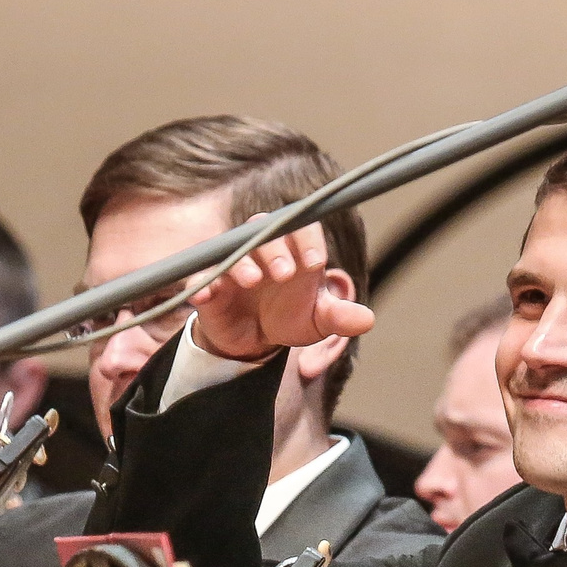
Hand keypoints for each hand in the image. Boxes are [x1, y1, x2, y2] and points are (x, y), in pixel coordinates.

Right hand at [188, 221, 374, 361]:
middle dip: (275, 248)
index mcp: (294, 249)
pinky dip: (201, 282)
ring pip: (233, 247)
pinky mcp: (208, 282)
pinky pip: (199, 276)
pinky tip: (206, 293)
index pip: (301, 226)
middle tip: (285, 274)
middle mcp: (262, 248)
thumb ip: (339, 317)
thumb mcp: (317, 322)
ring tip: (254, 280)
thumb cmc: (288, 318)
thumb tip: (366, 319)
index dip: (308, 239)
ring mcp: (233, 263)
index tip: (315, 263)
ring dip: (242, 261)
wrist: (254, 339)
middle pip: (265, 228)